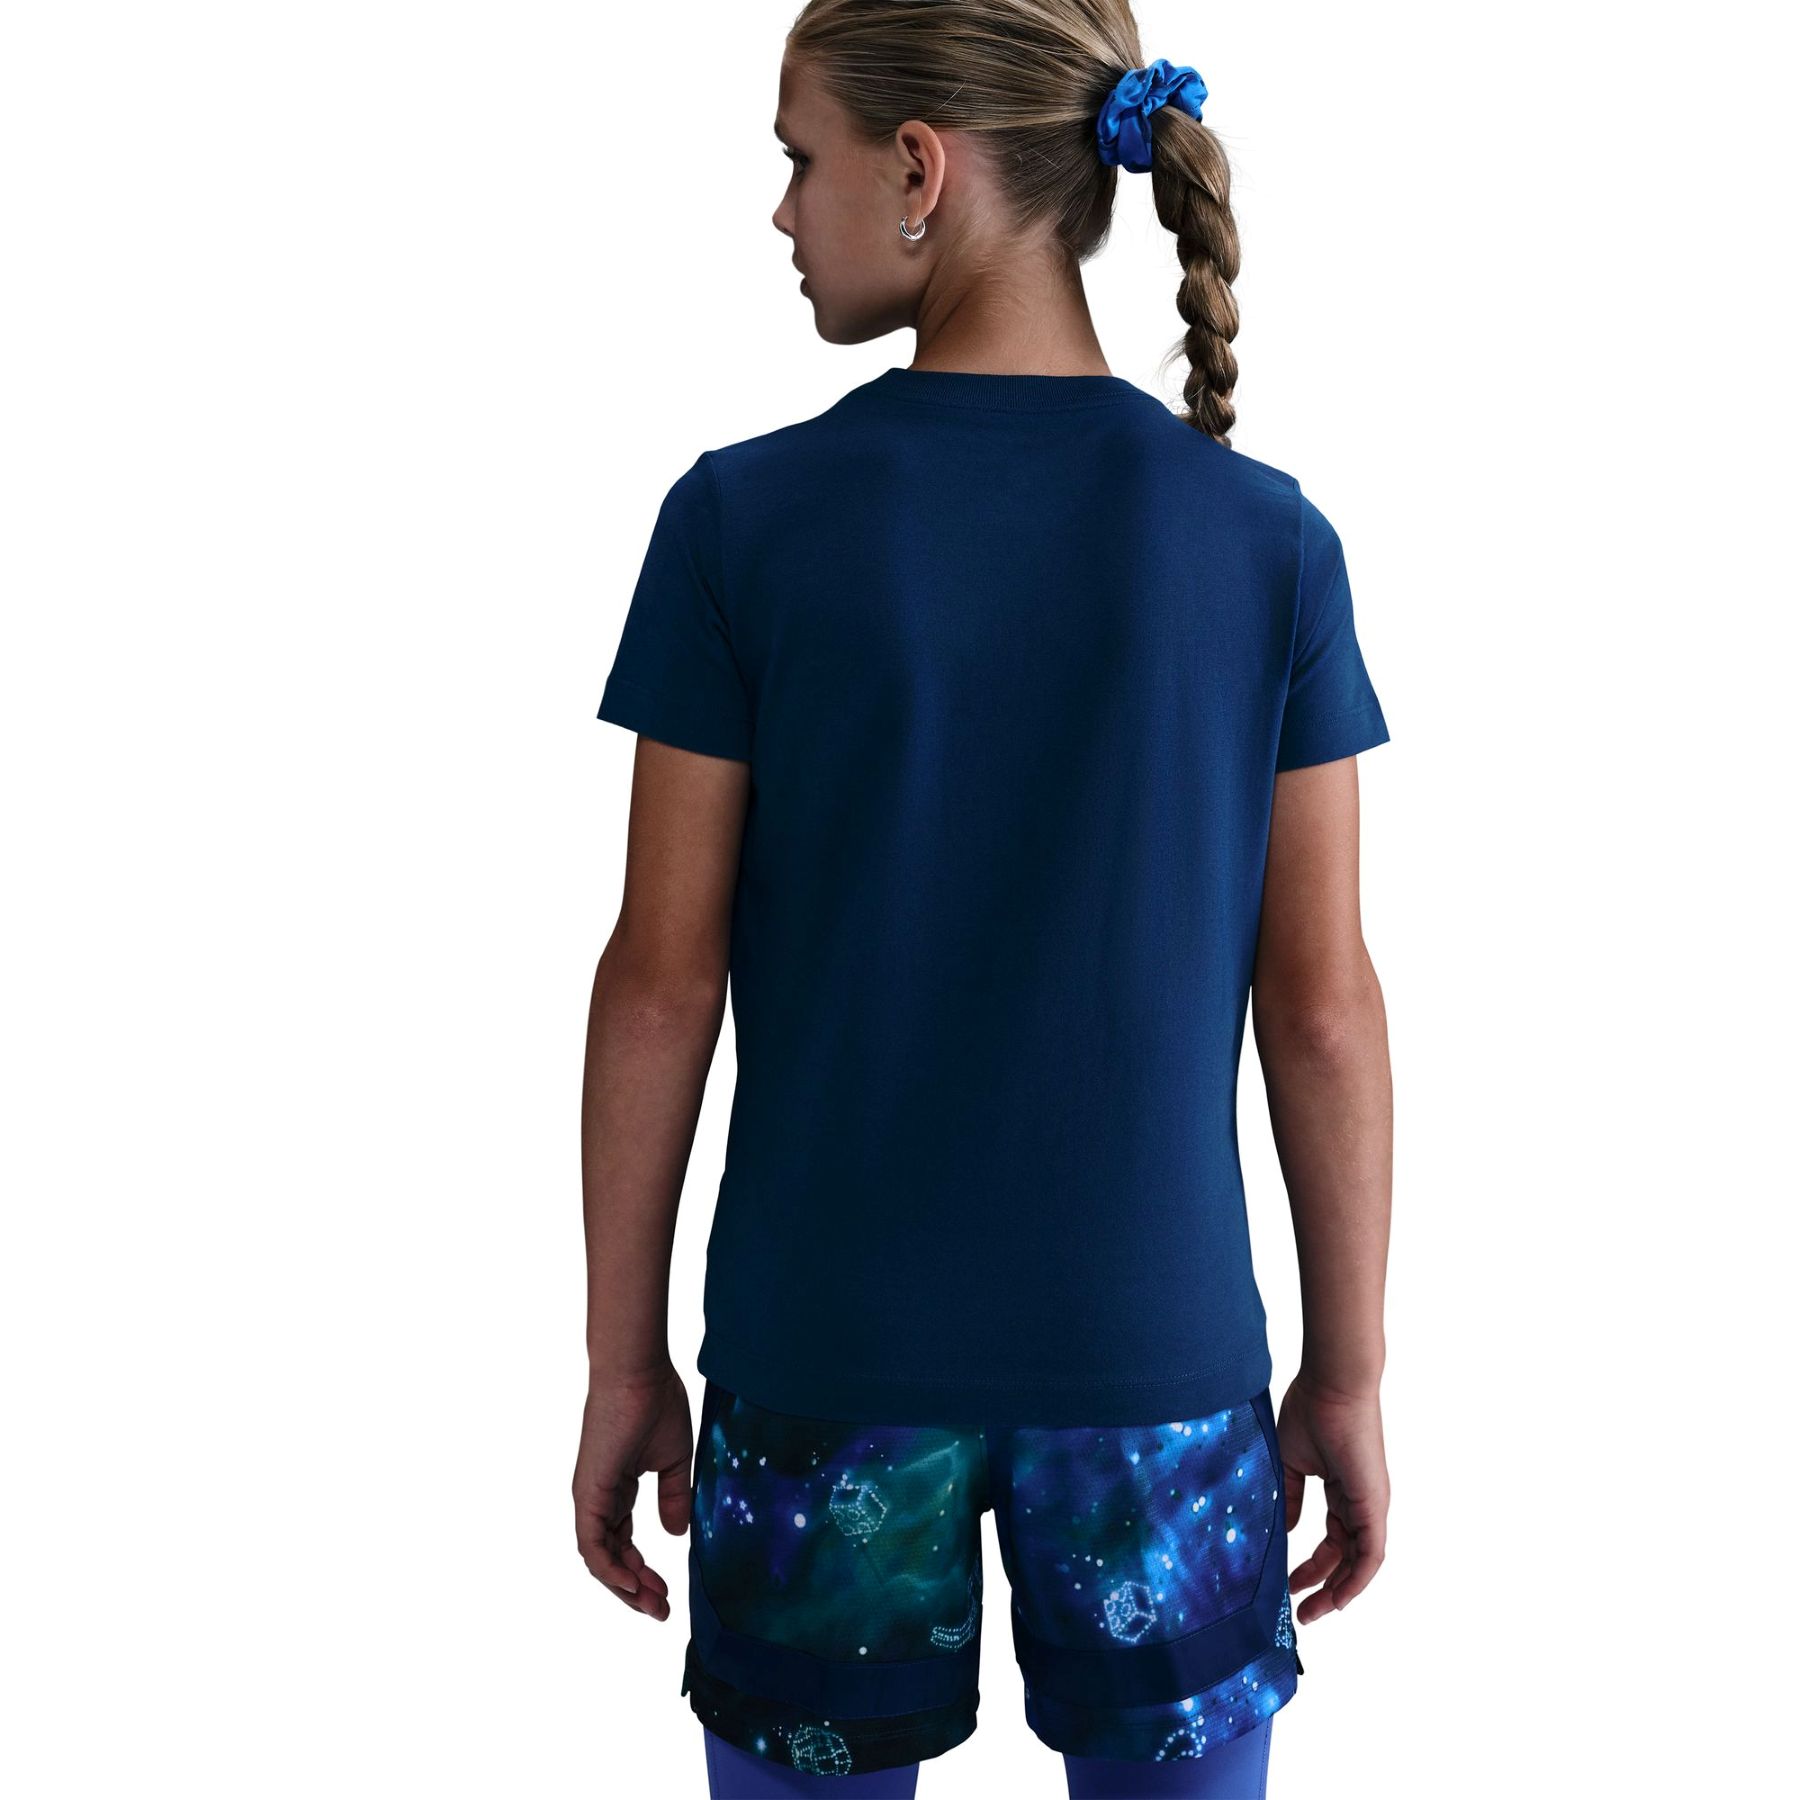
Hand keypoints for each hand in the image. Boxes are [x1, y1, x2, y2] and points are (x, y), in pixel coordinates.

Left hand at [573, 1363, 692, 1618]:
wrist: (638, 1373)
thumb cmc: (655, 1402)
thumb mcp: (673, 1459)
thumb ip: (672, 1497)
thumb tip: (675, 1534)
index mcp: (616, 1488)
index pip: (623, 1542)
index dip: (642, 1569)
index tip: (667, 1591)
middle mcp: (598, 1498)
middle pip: (611, 1557)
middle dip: (634, 1587)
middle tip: (660, 1610)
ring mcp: (591, 1497)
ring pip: (599, 1558)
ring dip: (624, 1585)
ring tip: (653, 1604)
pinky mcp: (588, 1494)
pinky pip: (593, 1544)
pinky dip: (610, 1569)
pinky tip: (632, 1584)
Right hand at [1276, 1373, 1388, 1624]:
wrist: (1332, 1385)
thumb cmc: (1312, 1409)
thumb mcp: (1292, 1461)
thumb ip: (1292, 1496)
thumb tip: (1290, 1528)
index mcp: (1342, 1490)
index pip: (1331, 1539)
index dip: (1313, 1565)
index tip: (1288, 1583)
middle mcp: (1360, 1502)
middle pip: (1345, 1557)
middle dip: (1323, 1586)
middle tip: (1301, 1610)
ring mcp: (1370, 1505)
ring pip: (1359, 1563)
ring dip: (1338, 1591)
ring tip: (1311, 1611)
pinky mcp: (1373, 1505)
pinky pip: (1370, 1555)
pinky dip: (1356, 1580)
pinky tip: (1336, 1598)